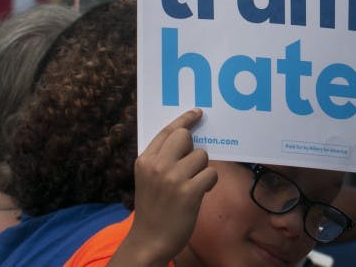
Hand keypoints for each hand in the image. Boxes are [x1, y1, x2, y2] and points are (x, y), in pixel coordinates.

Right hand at [116, 109, 218, 265]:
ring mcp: (172, 178)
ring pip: (201, 156)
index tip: (197, 113)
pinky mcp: (189, 192)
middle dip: (192, 149)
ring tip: (191, 186)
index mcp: (144, 160)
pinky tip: (199, 193)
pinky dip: (209, 183)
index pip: (166, 131)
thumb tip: (187, 137)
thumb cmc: (154, 209)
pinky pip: (211, 174)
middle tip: (189, 167)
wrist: (150, 241)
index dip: (184, 120)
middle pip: (185, 137)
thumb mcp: (147, 179)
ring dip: (202, 170)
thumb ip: (161, 159)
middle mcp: (157, 166)